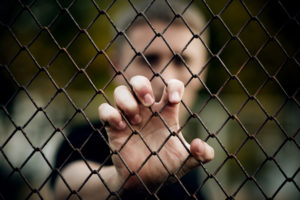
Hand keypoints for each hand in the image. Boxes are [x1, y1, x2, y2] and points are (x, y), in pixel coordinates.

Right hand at [98, 75, 213, 191]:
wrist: (145, 182)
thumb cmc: (167, 166)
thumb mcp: (187, 161)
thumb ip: (201, 155)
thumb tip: (199, 145)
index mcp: (166, 112)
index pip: (170, 86)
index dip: (173, 86)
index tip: (174, 101)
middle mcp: (146, 111)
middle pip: (139, 81)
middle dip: (142, 85)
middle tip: (149, 102)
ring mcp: (128, 117)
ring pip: (120, 91)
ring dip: (127, 100)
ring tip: (136, 120)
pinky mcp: (113, 127)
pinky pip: (105, 110)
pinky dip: (110, 114)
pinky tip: (121, 127)